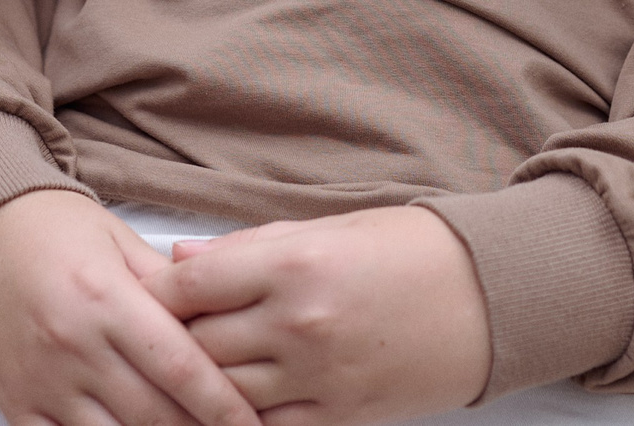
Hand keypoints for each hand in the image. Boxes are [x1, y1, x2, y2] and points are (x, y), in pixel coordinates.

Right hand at [0, 189, 255, 425]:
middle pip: (154, 414)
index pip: (181, 367)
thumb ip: (170, 284)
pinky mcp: (14, 403)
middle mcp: (75, 345)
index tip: (252, 425)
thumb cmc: (51, 228)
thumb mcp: (119, 239)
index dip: (223, 406)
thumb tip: (223, 315)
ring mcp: (42, 381)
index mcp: (107, 299)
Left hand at [148, 207, 490, 425]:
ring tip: (187, 371)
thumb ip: (247, 247)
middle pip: (196, 344)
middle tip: (155, 335)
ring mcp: (318, 375)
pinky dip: (242, 417)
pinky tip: (231, 402)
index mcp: (294, 261)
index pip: (189, 285)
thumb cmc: (408, 250)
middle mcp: (299, 321)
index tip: (145, 292)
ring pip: (222, 393)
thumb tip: (179, 256)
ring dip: (202, 383)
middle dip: (170, 340)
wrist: (488, 297)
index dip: (156, 291)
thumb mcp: (329, 226)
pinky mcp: (338, 416)